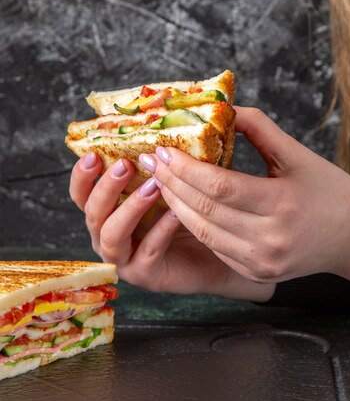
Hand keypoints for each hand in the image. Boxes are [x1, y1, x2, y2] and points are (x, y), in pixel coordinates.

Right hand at [69, 152, 274, 300]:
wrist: (217, 248)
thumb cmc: (190, 210)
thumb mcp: (171, 182)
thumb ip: (158, 161)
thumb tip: (160, 125)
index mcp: (108, 210)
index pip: (81, 193)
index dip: (82, 175)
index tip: (93, 153)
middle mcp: (108, 234)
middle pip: (91, 212)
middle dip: (106, 187)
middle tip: (126, 165)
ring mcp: (124, 258)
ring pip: (111, 236)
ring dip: (130, 208)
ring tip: (155, 186)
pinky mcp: (145, 276)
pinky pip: (148, 253)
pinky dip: (160, 231)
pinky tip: (177, 213)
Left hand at [147, 107, 349, 289]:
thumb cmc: (330, 191)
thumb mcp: (298, 154)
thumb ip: (259, 129)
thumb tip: (223, 109)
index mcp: (283, 204)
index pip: (220, 186)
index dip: (186, 169)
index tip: (163, 150)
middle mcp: (269, 239)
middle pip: (205, 210)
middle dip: (171, 184)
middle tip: (150, 162)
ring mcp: (261, 261)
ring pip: (203, 232)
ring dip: (175, 206)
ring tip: (159, 182)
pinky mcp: (255, 272)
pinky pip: (214, 247)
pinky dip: (193, 226)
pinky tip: (179, 206)